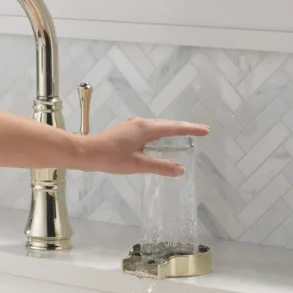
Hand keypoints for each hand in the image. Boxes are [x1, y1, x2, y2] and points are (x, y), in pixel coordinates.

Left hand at [76, 117, 208, 175]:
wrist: (86, 152)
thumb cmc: (111, 158)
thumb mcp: (138, 165)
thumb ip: (160, 167)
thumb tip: (180, 169)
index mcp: (145, 129)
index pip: (174, 127)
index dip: (191, 129)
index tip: (205, 130)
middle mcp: (140, 123)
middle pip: (167, 124)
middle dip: (183, 128)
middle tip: (200, 131)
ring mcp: (131, 125)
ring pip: (157, 126)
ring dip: (171, 130)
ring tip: (183, 136)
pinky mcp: (125, 130)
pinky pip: (148, 129)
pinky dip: (159, 133)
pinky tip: (159, 141)